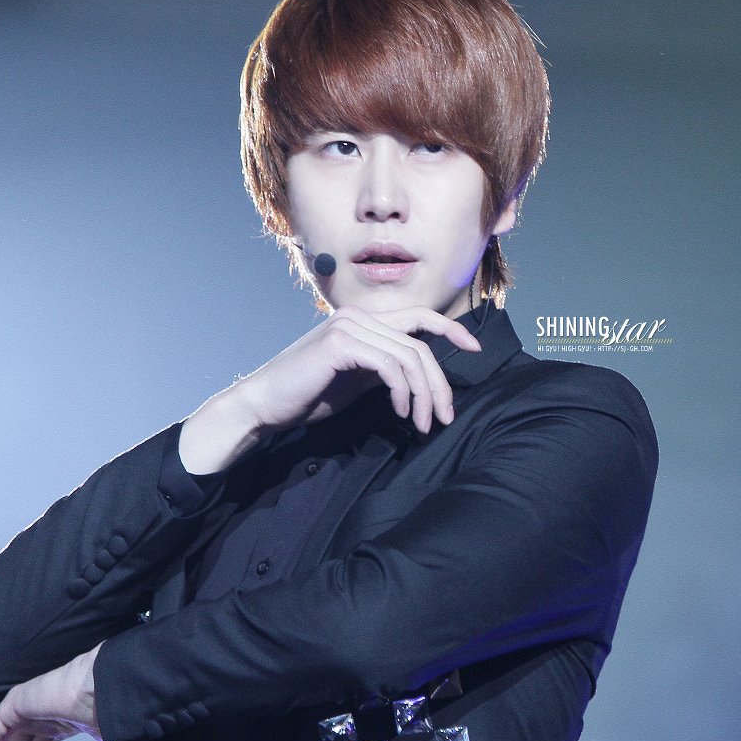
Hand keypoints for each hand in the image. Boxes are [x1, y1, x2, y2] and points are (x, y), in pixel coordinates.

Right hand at [180, 305, 480, 472]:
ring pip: (409, 356)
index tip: (475, 348)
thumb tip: (418, 374)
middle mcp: (357, 316)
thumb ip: (384, 368)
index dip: (451, 329)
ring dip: (424, 395)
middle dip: (439, 384)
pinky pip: (390, 366)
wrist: (264, 405)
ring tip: (423, 425)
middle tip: (445, 418)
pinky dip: (402, 392)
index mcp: (362, 320)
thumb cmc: (307, 395)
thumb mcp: (356, 379)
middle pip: (419, 343)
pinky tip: (400, 414)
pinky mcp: (340, 344)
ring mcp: (348, 326)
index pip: (418, 316)